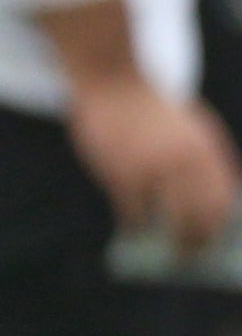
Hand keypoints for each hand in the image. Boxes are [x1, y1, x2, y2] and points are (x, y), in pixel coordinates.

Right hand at [68, 71, 240, 254]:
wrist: (112, 78)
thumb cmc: (153, 107)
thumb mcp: (191, 128)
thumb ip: (203, 163)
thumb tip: (211, 210)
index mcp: (208, 152)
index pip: (222, 203)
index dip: (218, 228)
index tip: (214, 243)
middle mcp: (185, 164)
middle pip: (198, 218)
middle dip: (195, 242)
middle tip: (189, 257)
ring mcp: (152, 170)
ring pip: (165, 220)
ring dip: (166, 240)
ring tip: (165, 252)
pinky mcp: (121, 173)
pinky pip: (133, 211)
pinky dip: (135, 224)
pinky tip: (134, 229)